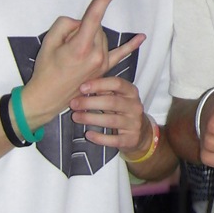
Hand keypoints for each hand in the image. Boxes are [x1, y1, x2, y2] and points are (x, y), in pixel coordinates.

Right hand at [26, 0, 135, 127]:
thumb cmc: (46, 69)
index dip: (103, 0)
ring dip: (89, 37)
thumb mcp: (49, 42)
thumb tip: (80, 23)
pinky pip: (120, 54)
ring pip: (100, 36)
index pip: (94, 17)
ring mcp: (103, 62)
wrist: (49, 96)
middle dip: (81, 28)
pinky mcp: (105, 68)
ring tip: (72, 55)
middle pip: (94, 26)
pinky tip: (141, 37)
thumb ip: (65, 25)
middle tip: (65, 46)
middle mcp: (96, 55)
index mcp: (81, 47)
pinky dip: (131, 45)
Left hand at [69, 33, 151, 149]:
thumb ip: (104, 86)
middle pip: (112, 102)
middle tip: (73, 103)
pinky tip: (88, 134)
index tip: (81, 86)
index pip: (117, 83)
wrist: (140, 132)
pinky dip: (100, 137)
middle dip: (90, 102)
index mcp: (131, 91)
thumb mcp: (117, 94)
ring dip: (91, 118)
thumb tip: (80, 73)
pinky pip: (114, 139)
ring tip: (75, 117)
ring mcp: (134, 123)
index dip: (99, 84)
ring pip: (112, 120)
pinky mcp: (131, 139)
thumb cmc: (121, 108)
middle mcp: (135, 106)